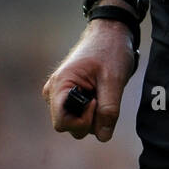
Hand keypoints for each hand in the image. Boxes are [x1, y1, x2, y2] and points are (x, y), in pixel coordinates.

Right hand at [42, 17, 136, 141]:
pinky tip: (100, 92)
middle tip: (104, 94)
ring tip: (102, 90)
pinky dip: (93, 109)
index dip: (82, 121)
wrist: (110, 32)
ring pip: (76, 123)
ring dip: (93, 114)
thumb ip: (108, 110)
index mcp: (60, 86)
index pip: (62, 124)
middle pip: (70, 126)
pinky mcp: (69, 95)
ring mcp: (60, 94)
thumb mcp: (114, 80)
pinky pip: (80, 114)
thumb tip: (103, 136)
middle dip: (91, 118)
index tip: (96, 102)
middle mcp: (54, 92)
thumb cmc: (110, 50)